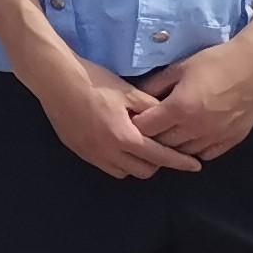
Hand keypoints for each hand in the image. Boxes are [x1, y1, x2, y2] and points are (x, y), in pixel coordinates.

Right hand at [25, 50, 203, 177]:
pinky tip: (117, 145)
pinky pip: (105, 166)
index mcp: (124, 137)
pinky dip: (117, 161)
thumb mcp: (129, 92)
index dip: (180, 162)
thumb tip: (169, 118)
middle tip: (162, 148)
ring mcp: (91, 154)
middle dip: (157, 163)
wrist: (56, 80)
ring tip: (139, 148)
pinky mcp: (78, 151)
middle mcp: (108, 152)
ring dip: (135, 164)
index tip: (195, 165)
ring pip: (123, 172)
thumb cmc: (94, 83)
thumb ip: (151, 108)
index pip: (160, 157)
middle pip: (143, 171)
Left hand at [132, 38, 252, 163]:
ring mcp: (215, 136)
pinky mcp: (231, 140)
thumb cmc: (215, 62)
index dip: (137, 124)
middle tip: (151, 127)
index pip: (146, 128)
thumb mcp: (179, 68)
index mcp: (179, 108)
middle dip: (153, 136)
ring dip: (173, 145)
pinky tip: (192, 137)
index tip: (136, 118)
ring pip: (184, 152)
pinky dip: (195, 149)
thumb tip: (136, 98)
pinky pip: (206, 154)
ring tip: (170, 133)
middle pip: (163, 144)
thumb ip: (155, 85)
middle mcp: (195, 127)